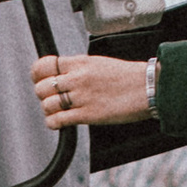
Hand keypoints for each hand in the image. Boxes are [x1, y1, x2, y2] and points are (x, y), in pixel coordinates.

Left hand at [31, 50, 151, 129]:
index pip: (45, 65)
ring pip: (47, 104)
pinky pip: (57, 120)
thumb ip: (80, 69)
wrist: (148, 88)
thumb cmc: (129, 77)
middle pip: (42, 87)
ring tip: (59, 111)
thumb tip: (64, 75)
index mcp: (80, 63)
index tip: (40, 79)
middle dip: (43, 95)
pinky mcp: (87, 115)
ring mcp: (81, 97)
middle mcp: (77, 78)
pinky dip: (54, 123)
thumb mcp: (100, 63)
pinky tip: (60, 123)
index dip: (38, 74)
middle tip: (52, 98)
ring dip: (49, 110)